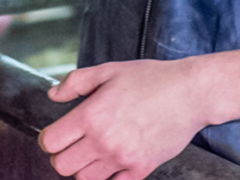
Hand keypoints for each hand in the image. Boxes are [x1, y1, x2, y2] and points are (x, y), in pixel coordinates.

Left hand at [39, 58, 221, 179]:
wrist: (190, 94)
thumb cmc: (151, 79)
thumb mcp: (109, 71)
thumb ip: (76, 82)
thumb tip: (52, 95)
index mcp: (91, 115)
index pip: (50, 142)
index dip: (49, 138)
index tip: (57, 135)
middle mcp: (103, 140)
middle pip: (62, 166)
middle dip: (63, 156)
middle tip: (74, 145)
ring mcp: (122, 158)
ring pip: (84, 179)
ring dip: (84, 168)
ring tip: (94, 153)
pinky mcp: (141, 170)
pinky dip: (109, 178)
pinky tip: (113, 163)